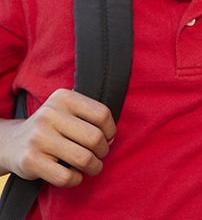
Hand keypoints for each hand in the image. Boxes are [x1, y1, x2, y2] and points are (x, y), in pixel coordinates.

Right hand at [0, 89, 115, 186]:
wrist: (14, 142)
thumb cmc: (52, 126)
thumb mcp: (68, 110)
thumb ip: (91, 117)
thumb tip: (111, 138)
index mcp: (63, 97)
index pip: (102, 114)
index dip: (110, 130)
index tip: (108, 138)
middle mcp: (50, 114)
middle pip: (95, 137)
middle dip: (103, 151)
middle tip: (100, 155)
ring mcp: (38, 137)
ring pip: (83, 159)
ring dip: (94, 167)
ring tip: (92, 166)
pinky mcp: (30, 160)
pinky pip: (67, 177)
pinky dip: (77, 179)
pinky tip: (75, 175)